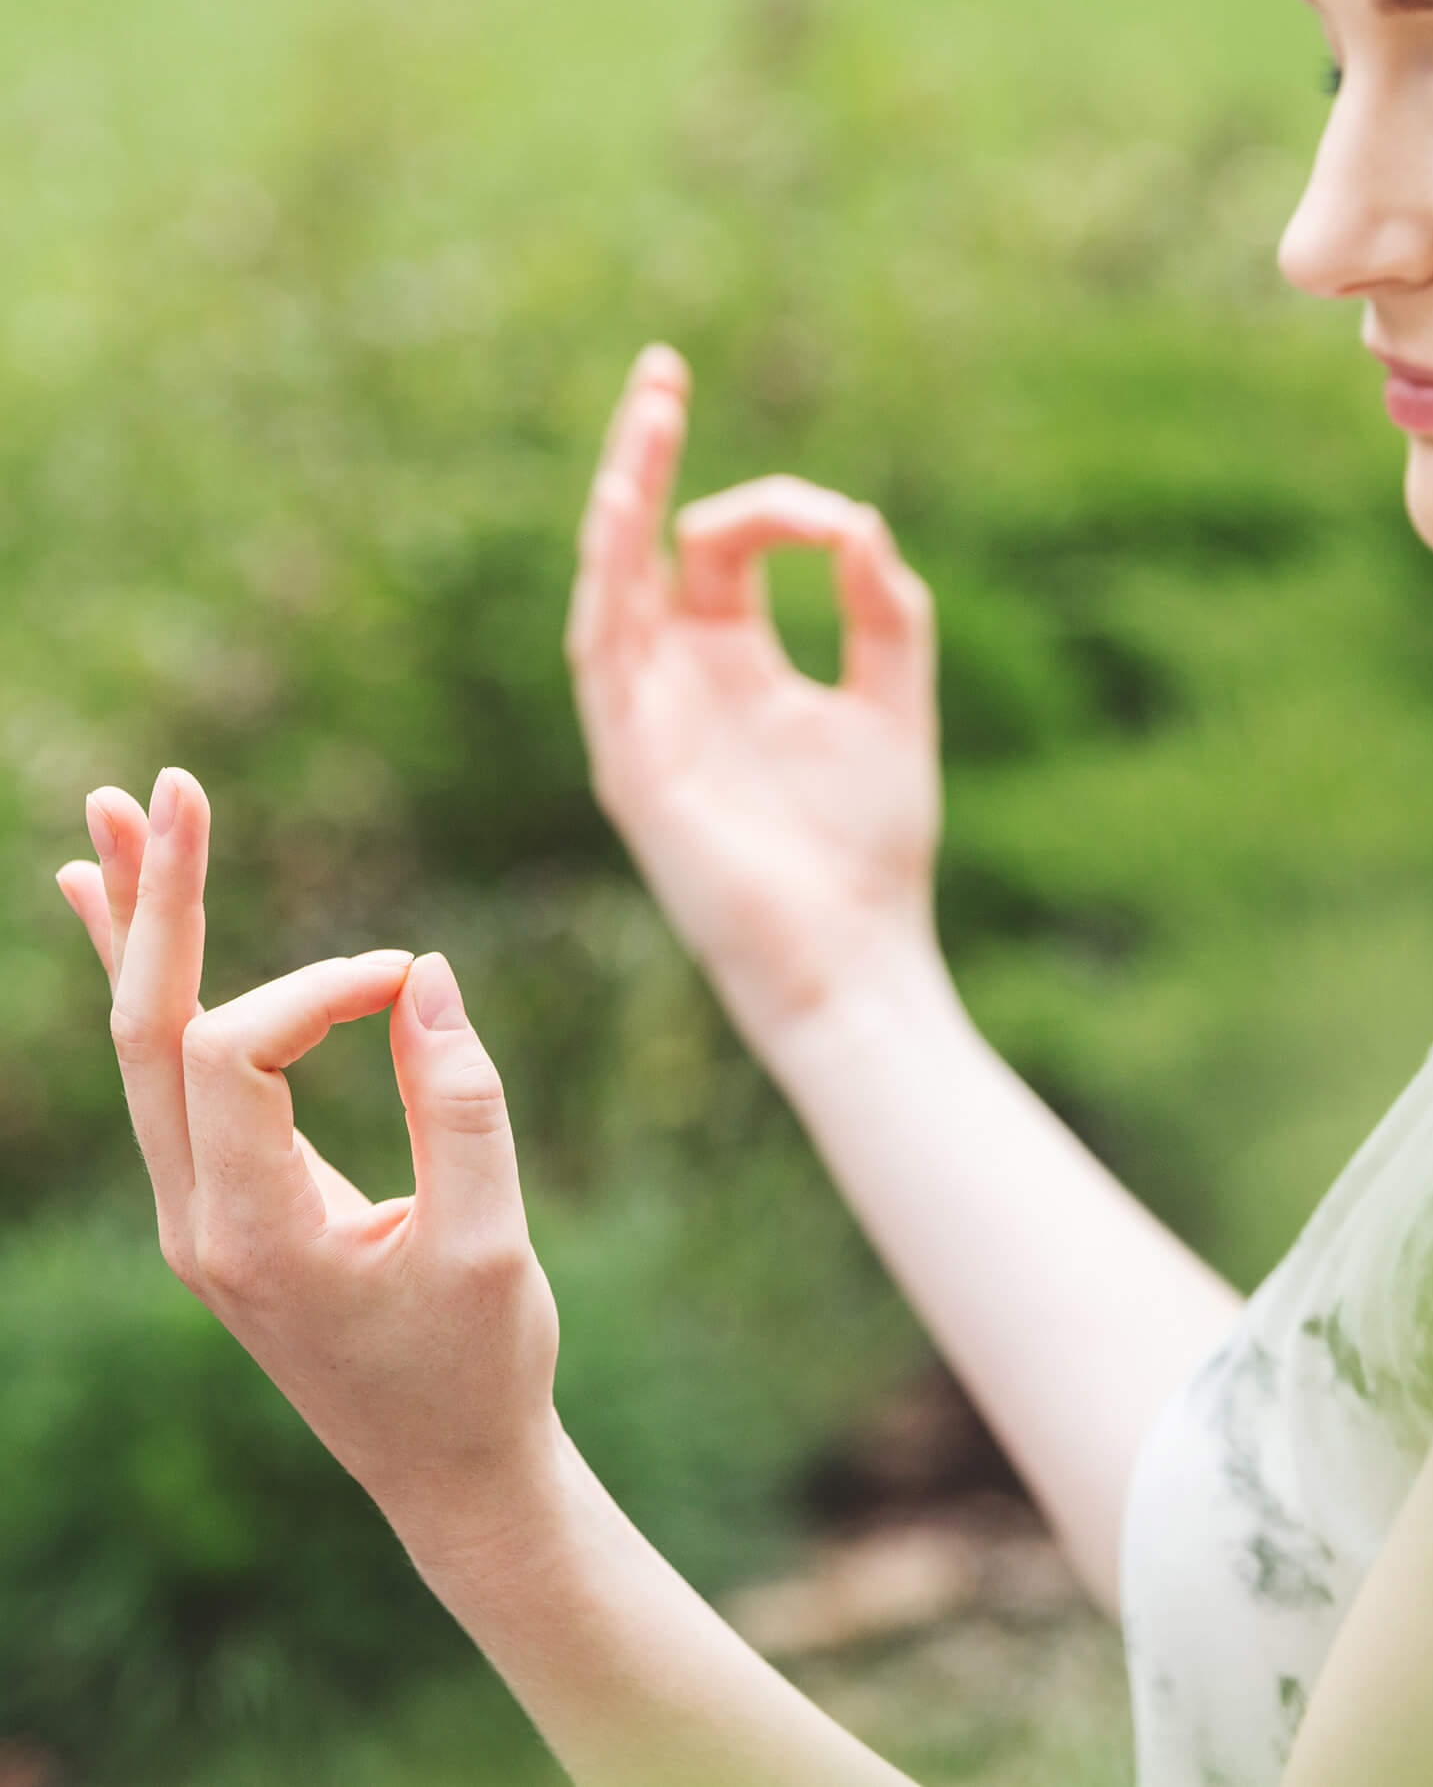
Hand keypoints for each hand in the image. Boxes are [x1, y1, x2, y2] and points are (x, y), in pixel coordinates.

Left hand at [55, 772, 561, 1549]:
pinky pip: (168, 1077)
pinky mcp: (225, 1203)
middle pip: (145, 1030)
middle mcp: (197, 1220)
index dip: (320, 987)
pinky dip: (152, 986)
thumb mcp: (490, 1240)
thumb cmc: (479, 1365)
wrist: (446, 1472)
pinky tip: (117, 917)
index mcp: (251, 1235)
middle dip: (158, 904)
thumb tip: (420, 973)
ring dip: (136, 930)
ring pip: (141, 1046)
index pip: (238, 1053)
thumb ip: (460, 1100)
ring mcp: (198, 1213)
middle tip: (159, 785)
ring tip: (116, 819)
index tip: (412, 983)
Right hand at [565, 346, 943, 1047]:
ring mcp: (647, 718)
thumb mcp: (895, 706)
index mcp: (738, 667)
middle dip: (650, 458)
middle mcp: (680, 682)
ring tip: (648, 413)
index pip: (724, 552)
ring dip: (623, 497)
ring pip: (612, 584)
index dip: (780, 513)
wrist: (853, 955)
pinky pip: (603, 653)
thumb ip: (883, 610)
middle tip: (663, 369)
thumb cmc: (872, 847)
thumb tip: (857, 522)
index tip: (842, 529)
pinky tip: (626, 510)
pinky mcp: (631, 760)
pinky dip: (611, 579)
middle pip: (645, 547)